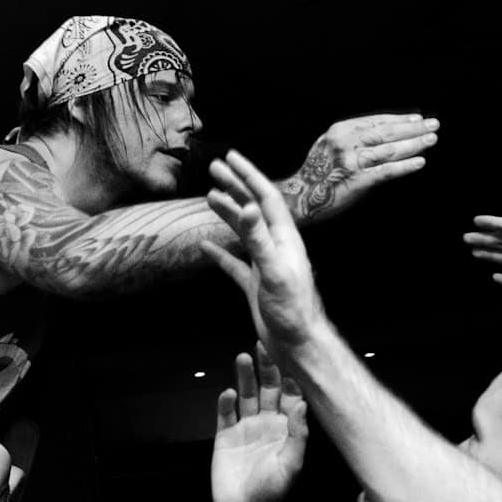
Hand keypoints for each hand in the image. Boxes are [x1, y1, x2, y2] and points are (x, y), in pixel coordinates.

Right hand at [202, 150, 328, 355]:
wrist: (297, 343)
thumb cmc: (291, 310)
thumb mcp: (274, 270)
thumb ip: (259, 238)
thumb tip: (246, 206)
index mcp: (284, 238)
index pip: (265, 197)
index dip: (248, 175)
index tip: (230, 157)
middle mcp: (275, 246)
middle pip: (253, 208)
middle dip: (235, 186)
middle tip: (214, 168)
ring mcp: (265, 264)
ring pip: (243, 231)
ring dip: (227, 212)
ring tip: (209, 196)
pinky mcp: (255, 284)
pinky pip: (234, 262)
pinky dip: (219, 251)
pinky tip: (204, 245)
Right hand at [210, 345, 308, 501]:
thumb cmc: (272, 492)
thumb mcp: (291, 465)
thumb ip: (298, 435)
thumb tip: (304, 404)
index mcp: (286, 428)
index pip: (290, 396)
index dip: (290, 377)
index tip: (291, 356)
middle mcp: (266, 423)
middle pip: (267, 389)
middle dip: (267, 368)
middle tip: (264, 345)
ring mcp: (245, 428)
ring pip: (246, 395)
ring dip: (245, 377)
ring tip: (243, 358)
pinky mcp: (225, 436)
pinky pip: (225, 414)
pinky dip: (225, 403)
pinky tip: (227, 393)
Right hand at [282, 113, 438, 223]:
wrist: (299, 198)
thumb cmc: (316, 173)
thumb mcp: (328, 145)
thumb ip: (351, 137)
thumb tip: (382, 132)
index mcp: (339, 130)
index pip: (375, 121)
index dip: (399, 119)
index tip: (417, 118)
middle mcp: (345, 142)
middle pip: (385, 132)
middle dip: (412, 128)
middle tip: (433, 125)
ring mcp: (351, 162)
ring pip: (388, 149)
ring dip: (413, 144)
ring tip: (430, 140)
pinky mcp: (356, 181)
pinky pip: (385, 171)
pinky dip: (404, 166)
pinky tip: (419, 162)